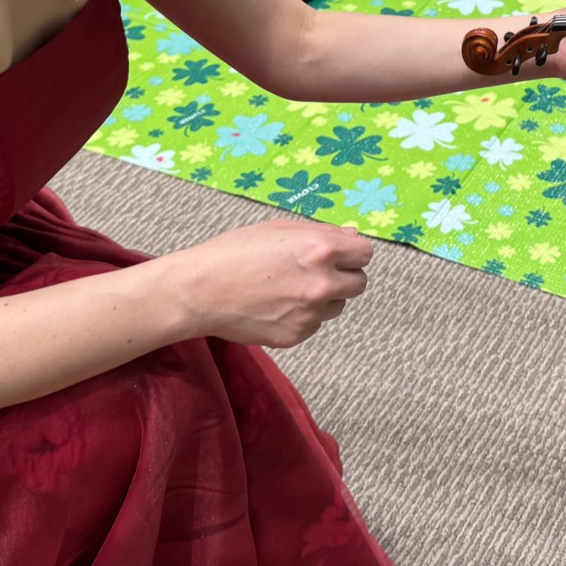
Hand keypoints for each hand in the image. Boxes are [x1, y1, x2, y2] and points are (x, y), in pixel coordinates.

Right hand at [168, 220, 372, 347]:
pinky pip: (314, 324)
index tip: (340, 254)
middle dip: (343, 276)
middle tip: (316, 272)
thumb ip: (321, 233)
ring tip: (289, 288)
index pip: (364, 254)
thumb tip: (351, 236)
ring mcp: (310, 313)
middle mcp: (321, 283)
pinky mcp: (296, 335)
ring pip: (337, 306)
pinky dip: (303, 315)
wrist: (200, 291)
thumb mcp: (278, 229)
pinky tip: (276, 305)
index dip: (351, 252)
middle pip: (359, 283)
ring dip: (324, 298)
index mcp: (320, 249)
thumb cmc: (233, 253)